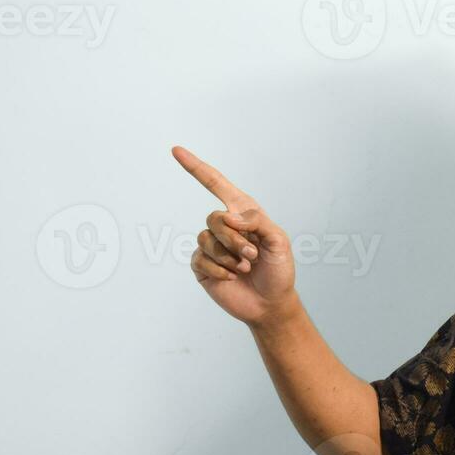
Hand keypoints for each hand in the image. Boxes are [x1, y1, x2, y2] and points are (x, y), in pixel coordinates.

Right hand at [174, 145, 296, 326]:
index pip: (215, 184)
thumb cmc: (278, 270)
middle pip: (214, 218)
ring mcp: (211, 246)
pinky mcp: (203, 266)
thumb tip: (229, 216)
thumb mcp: (279, 241)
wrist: (271, 304)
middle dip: (234, 239)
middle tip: (252, 255)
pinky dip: (220, 269)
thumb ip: (257, 220)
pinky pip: (201, 258)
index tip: (176, 150)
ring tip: (245, 267)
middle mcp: (224, 227)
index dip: (196, 167)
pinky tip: (232, 277)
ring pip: (206, 239)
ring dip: (229, 256)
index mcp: (242, 213)